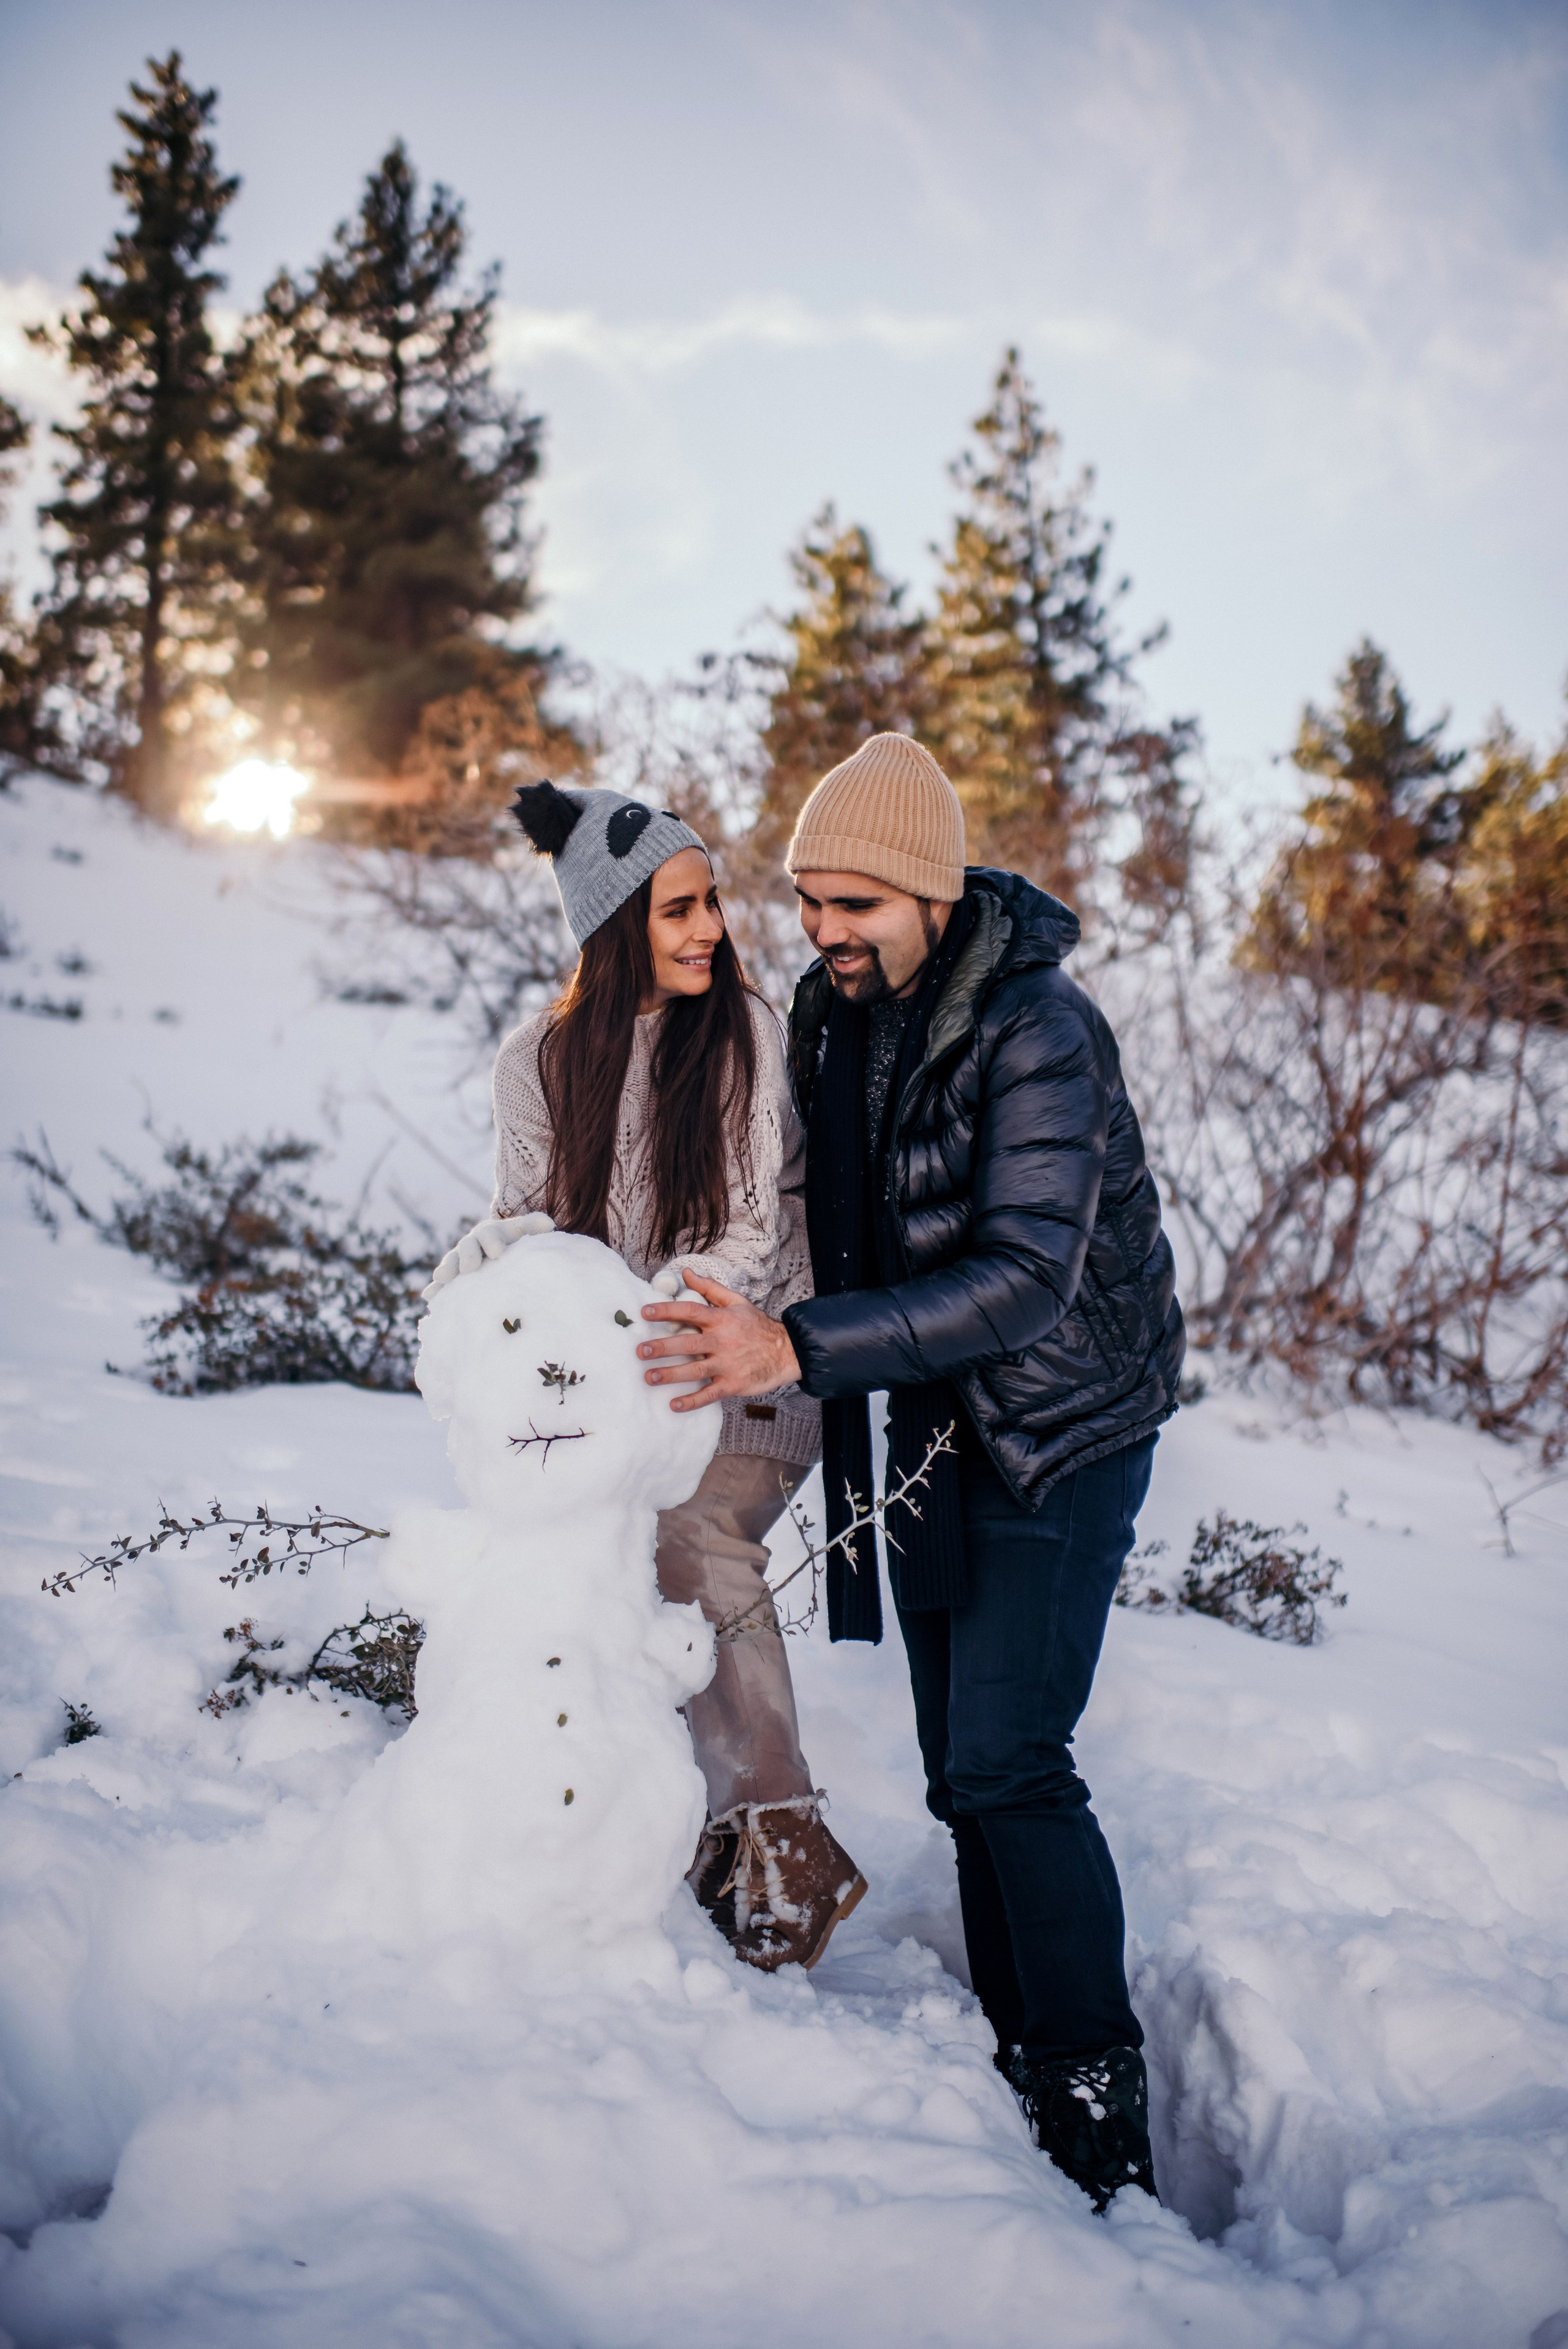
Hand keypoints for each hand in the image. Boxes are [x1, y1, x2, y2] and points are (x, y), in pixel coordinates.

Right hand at [422, 1212, 553, 1298]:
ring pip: (451, 1263)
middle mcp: (471, 1245)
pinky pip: (442, 1283)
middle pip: (466, 1247)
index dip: (491, 1241)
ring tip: (442, 1279)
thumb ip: (533, 1226)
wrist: (502, 1254)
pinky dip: (436, 1289)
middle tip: (469, 1268)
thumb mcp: (524, 1233)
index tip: (498, 1253)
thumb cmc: (517, 1244)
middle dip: (467, 1256)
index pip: (488, 1234)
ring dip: (446, 1270)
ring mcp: (459, 1261)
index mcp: (489, 1233)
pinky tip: (430, 1297)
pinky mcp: (453, 1278)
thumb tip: (548, 1224)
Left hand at [638, 1269, 800, 1410]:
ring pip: (694, 1370)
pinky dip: (691, 1401)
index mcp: (721, 1320)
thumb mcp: (737, 1302)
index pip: (690, 1311)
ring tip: (649, 1377)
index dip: (667, 1311)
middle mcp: (723, 1341)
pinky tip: (673, 1404)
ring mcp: (728, 1364)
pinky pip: (709, 1394)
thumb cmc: (757, 1326)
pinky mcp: (733, 1384)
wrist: (787, 1351)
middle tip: (640, 1351)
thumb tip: (685, 1273)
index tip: (645, 1312)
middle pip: (688, 1344)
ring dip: (670, 1374)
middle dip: (662, 1347)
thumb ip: (710, 1288)